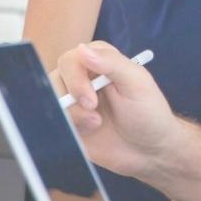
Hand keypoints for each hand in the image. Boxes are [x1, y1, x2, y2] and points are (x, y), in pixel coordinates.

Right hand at [57, 41, 176, 181]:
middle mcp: (83, 79)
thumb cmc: (149, 113)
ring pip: (51, 101)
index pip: (72, 59)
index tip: (91, 99)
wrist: (149, 151)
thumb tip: (82, 48)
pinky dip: (67, 128)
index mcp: (99, 62)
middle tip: (94, 111)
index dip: (75, 78)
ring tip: (96, 123)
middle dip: (71, 97)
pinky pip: (54, 122)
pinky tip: (89, 131)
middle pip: (55, 79)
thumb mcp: (137, 83)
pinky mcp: (69, 124)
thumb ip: (112, 63)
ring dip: (72, 115)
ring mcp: (74, 102)